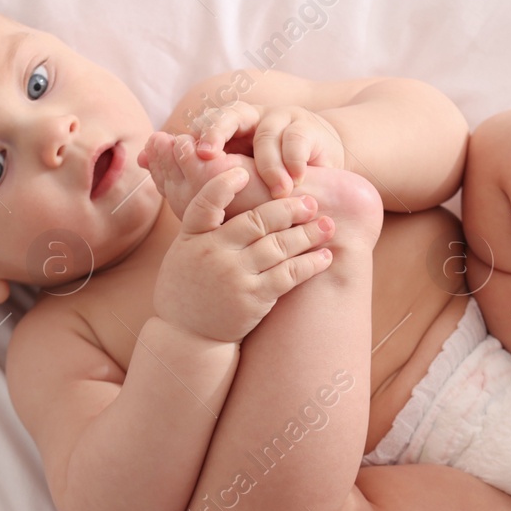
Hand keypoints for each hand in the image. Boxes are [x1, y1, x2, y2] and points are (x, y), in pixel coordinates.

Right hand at [153, 169, 334, 343]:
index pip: (206, 203)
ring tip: (327, 225)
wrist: (187, 337)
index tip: (245, 173)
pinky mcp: (252, 299)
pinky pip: (288, 275)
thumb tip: (232, 195)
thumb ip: (205, 228)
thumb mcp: (184, 253)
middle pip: (256, 221)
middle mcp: (212, 253)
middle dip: (288, 208)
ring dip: (307, 234)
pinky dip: (310, 264)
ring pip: (278, 246)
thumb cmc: (188, 289)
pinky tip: (325, 257)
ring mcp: (234, 276)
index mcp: (192, 237)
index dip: (224, 185)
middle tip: (311, 202)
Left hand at [189, 101, 345, 197]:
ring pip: (266, 132)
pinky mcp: (308, 128)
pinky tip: (295, 180)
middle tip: (207, 156)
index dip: (191, 137)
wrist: (317, 178)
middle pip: (229, 114)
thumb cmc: (267, 181)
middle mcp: (251, 118)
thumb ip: (190, 169)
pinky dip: (294, 161)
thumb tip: (143, 160)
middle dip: (215, 132)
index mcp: (228, 128)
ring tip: (274, 191)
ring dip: (268, 164)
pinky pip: (296, 139)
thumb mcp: (228, 176)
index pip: (203, 124)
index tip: (179, 153)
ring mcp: (280, 119)